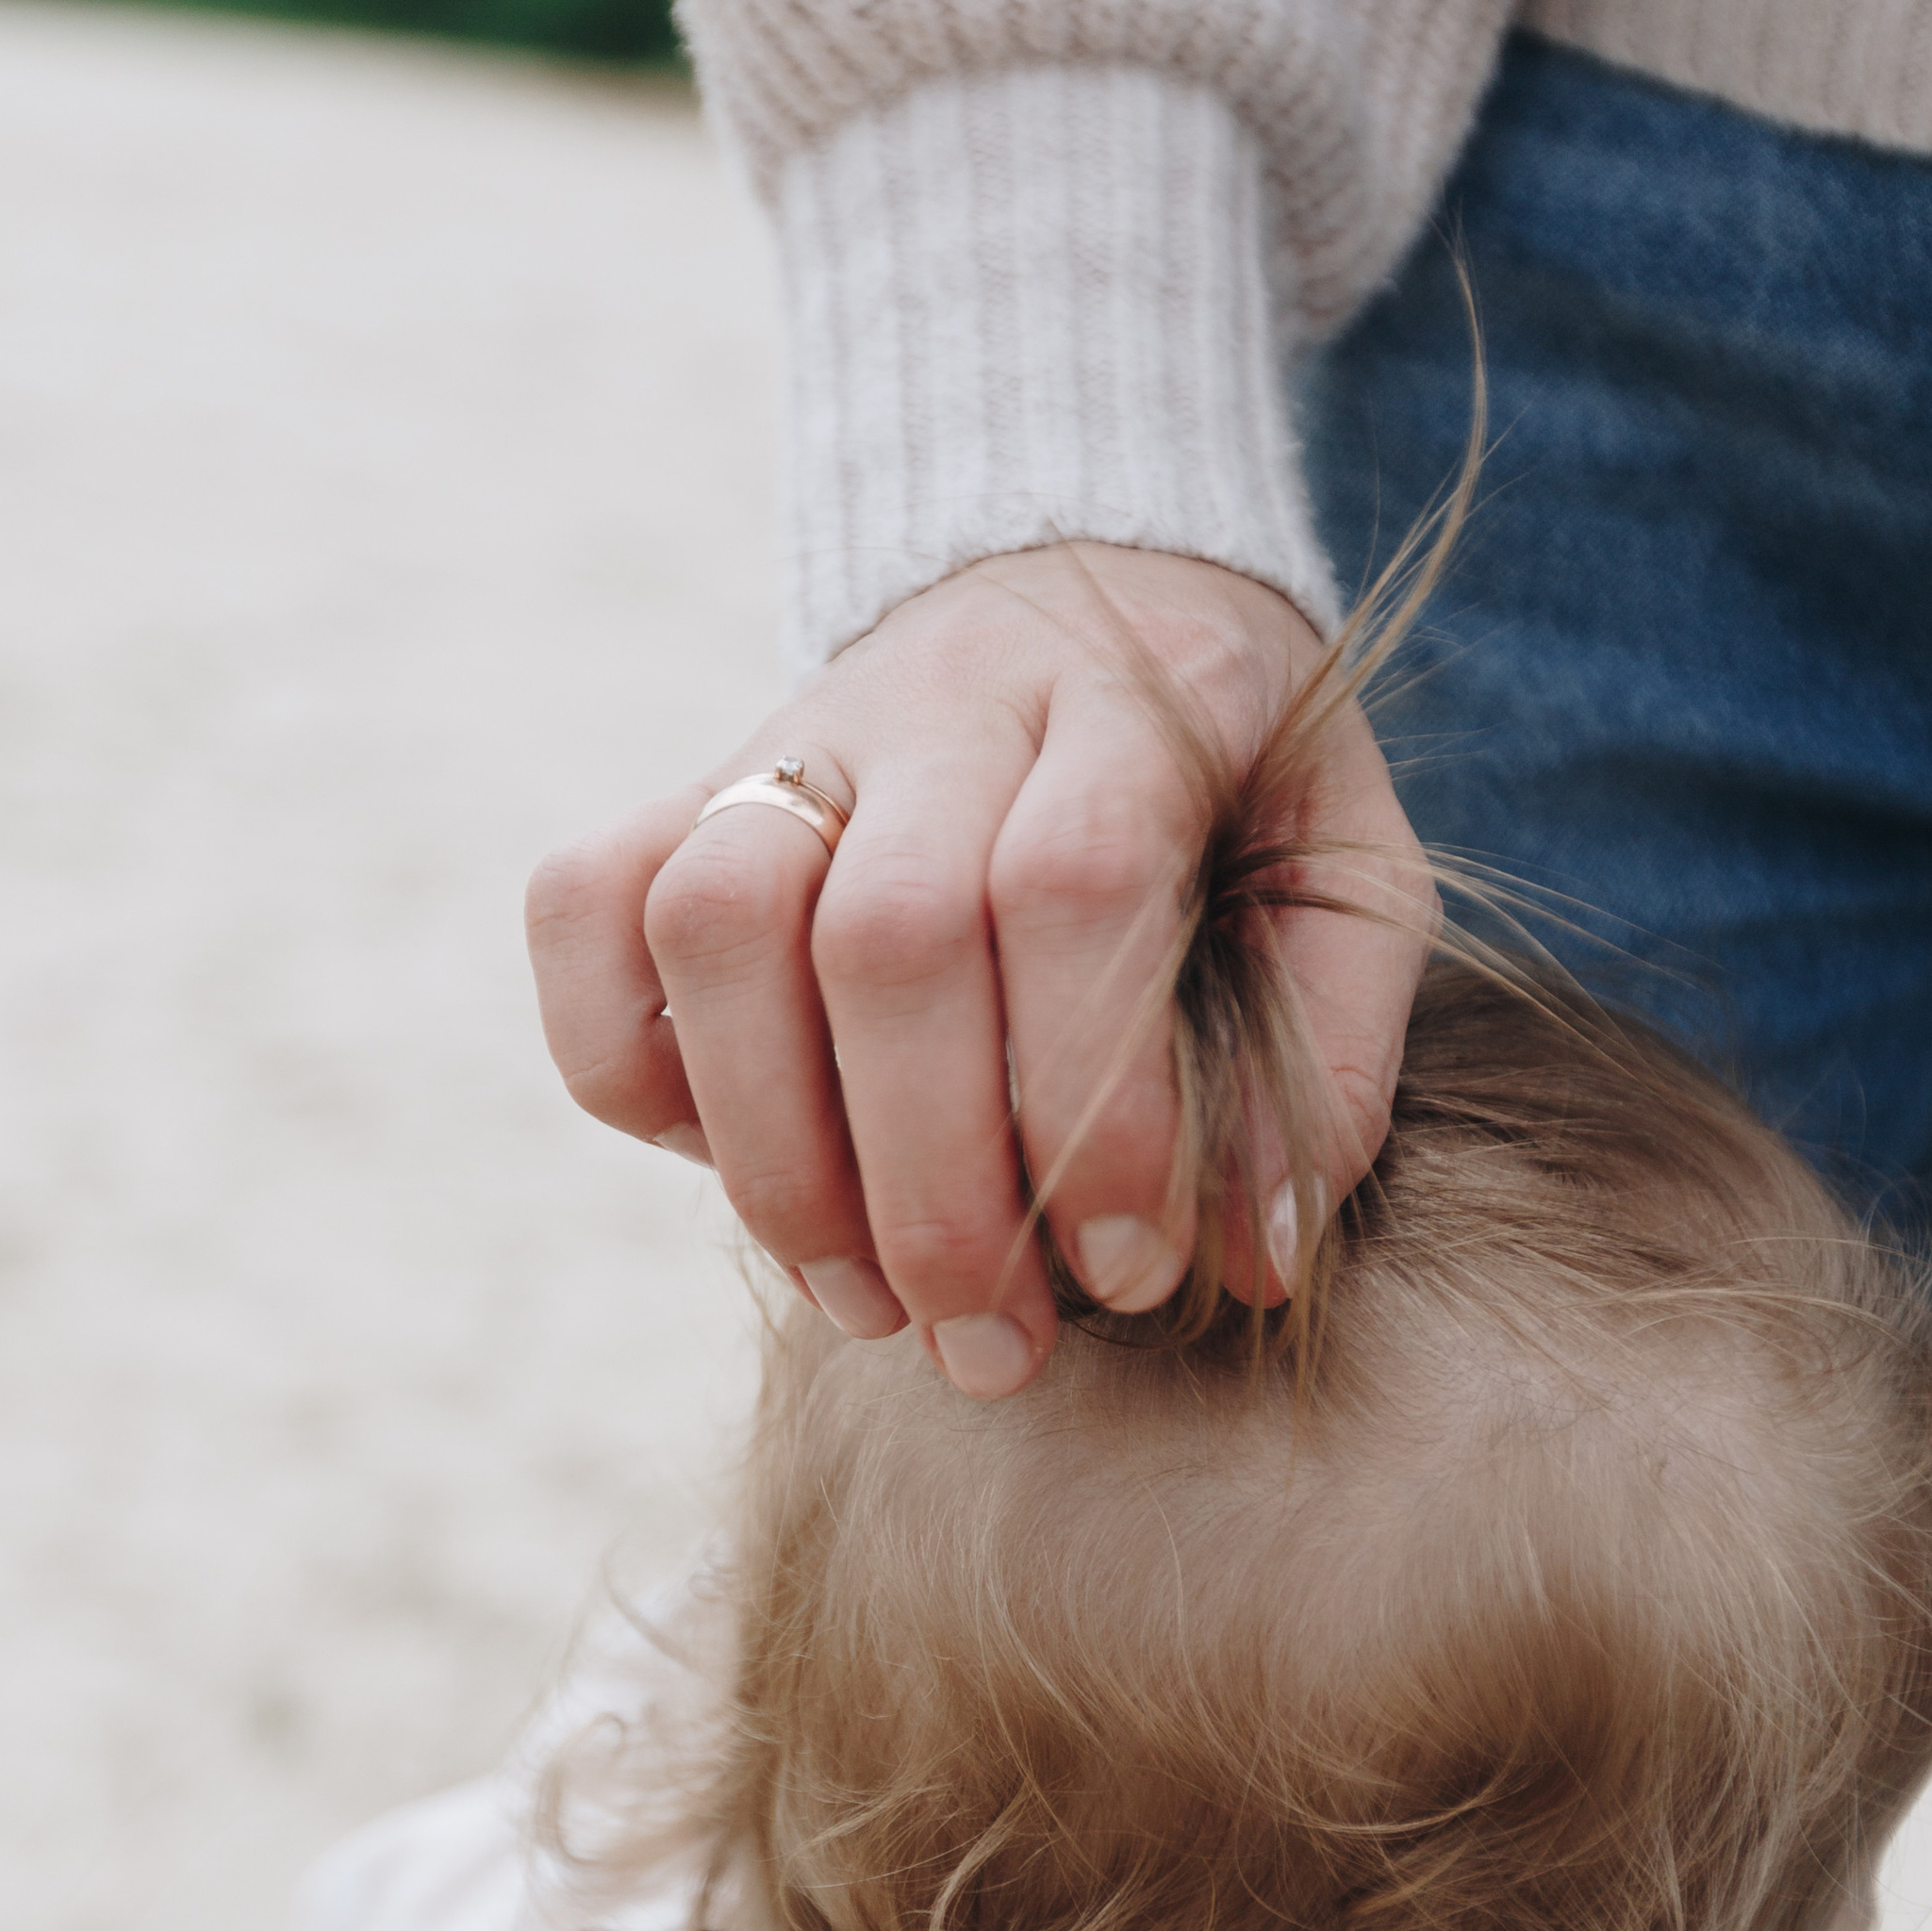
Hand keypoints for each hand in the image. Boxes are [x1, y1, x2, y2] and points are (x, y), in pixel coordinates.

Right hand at [525, 545, 1434, 1395]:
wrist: (1098, 582)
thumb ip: (1326, 1052)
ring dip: (775, 1156)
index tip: (1132, 1271)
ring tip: (866, 1302)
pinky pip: (585, 908)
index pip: (1073, 887)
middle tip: (995, 1347)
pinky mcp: (687, 784)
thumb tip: (1257, 1262)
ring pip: (710, 918)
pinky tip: (734, 1169)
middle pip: (883, 934)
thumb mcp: (1347, 873)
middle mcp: (945, 698)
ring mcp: (794, 734)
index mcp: (1133, 699)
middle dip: (931, 1188)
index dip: (1092, 1109)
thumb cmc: (1236, 776)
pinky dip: (624, 1064)